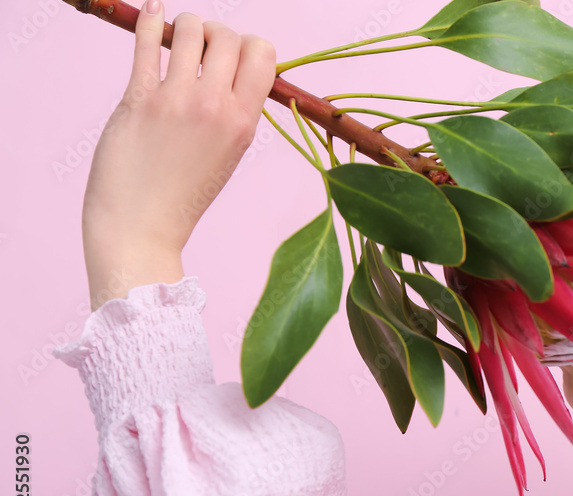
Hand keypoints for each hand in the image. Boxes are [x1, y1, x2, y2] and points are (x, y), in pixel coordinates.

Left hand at [82, 0, 275, 309]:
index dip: (249, 45)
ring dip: (183, 25)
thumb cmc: (182, 194)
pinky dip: (148, 19)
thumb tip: (234, 69)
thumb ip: (235, 113)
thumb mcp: (227, 154)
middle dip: (215, 32)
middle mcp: (216, 107)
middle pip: (229, 36)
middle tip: (199, 48)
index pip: (264, 54)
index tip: (230, 58)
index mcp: (245, 122)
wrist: (141, 228)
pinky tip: (150, 12)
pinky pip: (147, 42)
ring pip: (190, 29)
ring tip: (174, 38)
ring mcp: (177, 101)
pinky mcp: (139, 99)